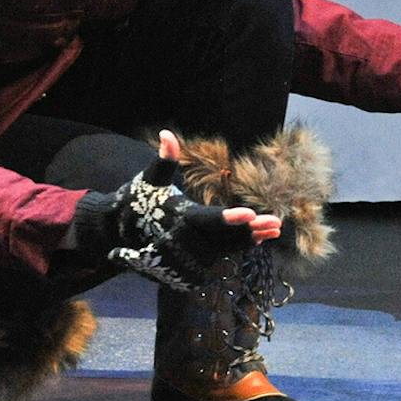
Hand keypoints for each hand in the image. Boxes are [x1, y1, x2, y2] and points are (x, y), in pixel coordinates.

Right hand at [88, 131, 279, 290]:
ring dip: (250, 239)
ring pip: (226, 248)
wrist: (124, 238)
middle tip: (276, 223)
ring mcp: (187, 257)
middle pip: (223, 237)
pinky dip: (239, 246)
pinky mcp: (191, 267)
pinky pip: (221, 256)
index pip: (206, 219)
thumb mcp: (150, 180)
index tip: (249, 214)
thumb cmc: (141, 203)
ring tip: (274, 229)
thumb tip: (168, 134)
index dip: (228, 218)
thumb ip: (164, 160)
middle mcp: (184, 241)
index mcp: (177, 218)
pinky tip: (259, 237)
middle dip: (251, 230)